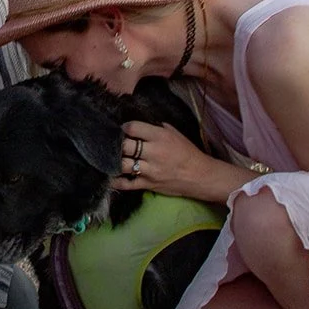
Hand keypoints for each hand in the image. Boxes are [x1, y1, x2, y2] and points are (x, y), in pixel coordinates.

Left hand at [114, 119, 248, 204]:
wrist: (199, 175)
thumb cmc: (187, 152)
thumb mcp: (175, 133)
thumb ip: (157, 128)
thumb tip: (140, 123)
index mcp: (160, 137)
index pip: (133, 128)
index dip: (125, 127)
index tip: (124, 129)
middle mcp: (153, 153)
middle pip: (125, 146)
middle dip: (118, 143)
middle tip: (115, 143)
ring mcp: (149, 170)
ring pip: (123, 164)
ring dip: (115, 160)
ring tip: (111, 157)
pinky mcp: (147, 184)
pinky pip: (126, 184)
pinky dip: (116, 181)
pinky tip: (110, 176)